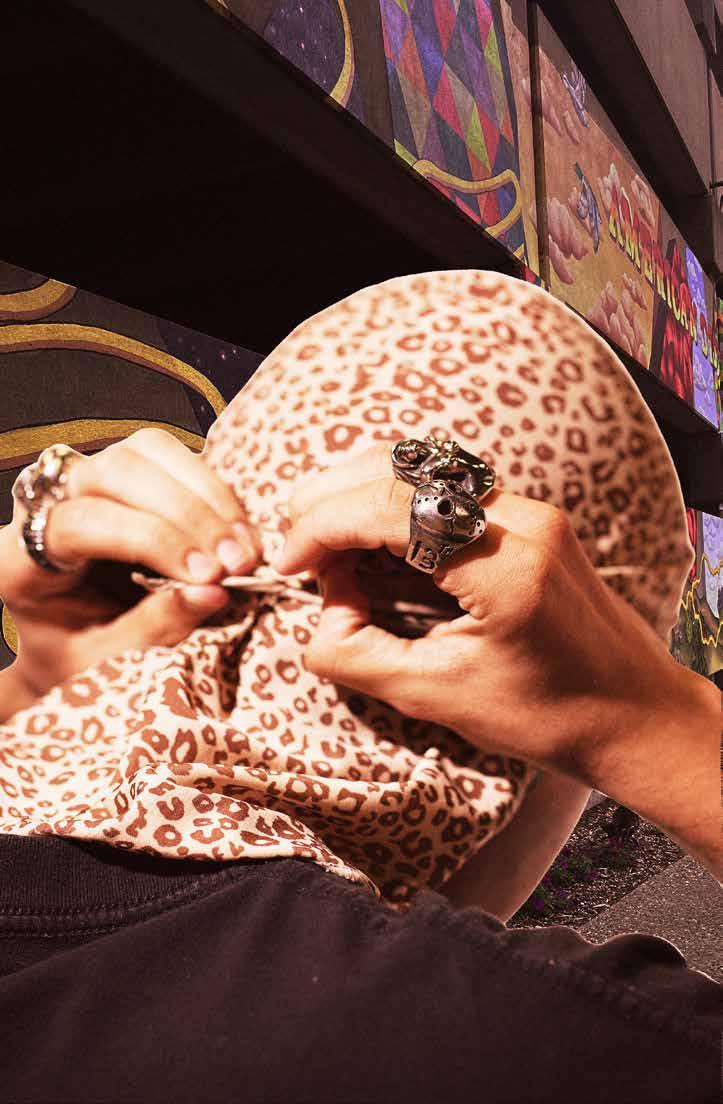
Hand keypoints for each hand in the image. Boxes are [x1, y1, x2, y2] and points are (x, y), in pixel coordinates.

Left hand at [1, 429, 261, 701]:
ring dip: (210, 498)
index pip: (83, 521)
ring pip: (152, 451)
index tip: (207, 578)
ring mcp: (87, 481)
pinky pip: (179, 463)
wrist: (68, 649)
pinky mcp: (130, 478)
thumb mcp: (105, 664)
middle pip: (120, 469)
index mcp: (17, 559)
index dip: (151, 541)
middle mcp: (46, 503)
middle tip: (235, 565)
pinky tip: (243, 537)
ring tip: (246, 551)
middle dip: (189, 514)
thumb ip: (152, 629)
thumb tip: (215, 592)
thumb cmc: (77, 662)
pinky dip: (219, 498)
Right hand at [273, 443, 690, 782]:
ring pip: (423, 467)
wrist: (638, 717)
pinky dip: (399, 507)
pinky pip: (448, 490)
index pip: (385, 506)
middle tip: (301, 552)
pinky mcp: (532, 520)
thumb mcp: (439, 697)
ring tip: (332, 550)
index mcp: (502, 564)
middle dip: (332, 499)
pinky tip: (377, 547)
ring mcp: (531, 511)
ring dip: (363, 496)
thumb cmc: (551, 718)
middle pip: (400, 466)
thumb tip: (317, 622)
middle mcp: (521, 518)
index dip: (320, 529)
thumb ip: (360, 655)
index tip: (286, 566)